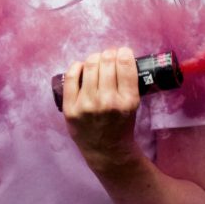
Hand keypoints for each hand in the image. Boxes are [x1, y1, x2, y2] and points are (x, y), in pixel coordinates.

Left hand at [63, 46, 140, 173]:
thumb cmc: (121, 124)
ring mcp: (87, 105)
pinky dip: (77, 66)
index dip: (123, 53)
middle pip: (106, 61)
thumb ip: (128, 82)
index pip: (125, 64)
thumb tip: (120, 54)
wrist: (106, 151)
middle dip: (109, 54)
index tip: (123, 52)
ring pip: (89, 65)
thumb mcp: (133, 105)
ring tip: (97, 61)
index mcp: (127, 101)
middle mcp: (107, 101)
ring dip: (95, 58)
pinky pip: (71, 77)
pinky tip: (81, 66)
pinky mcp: (71, 109)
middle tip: (109, 56)